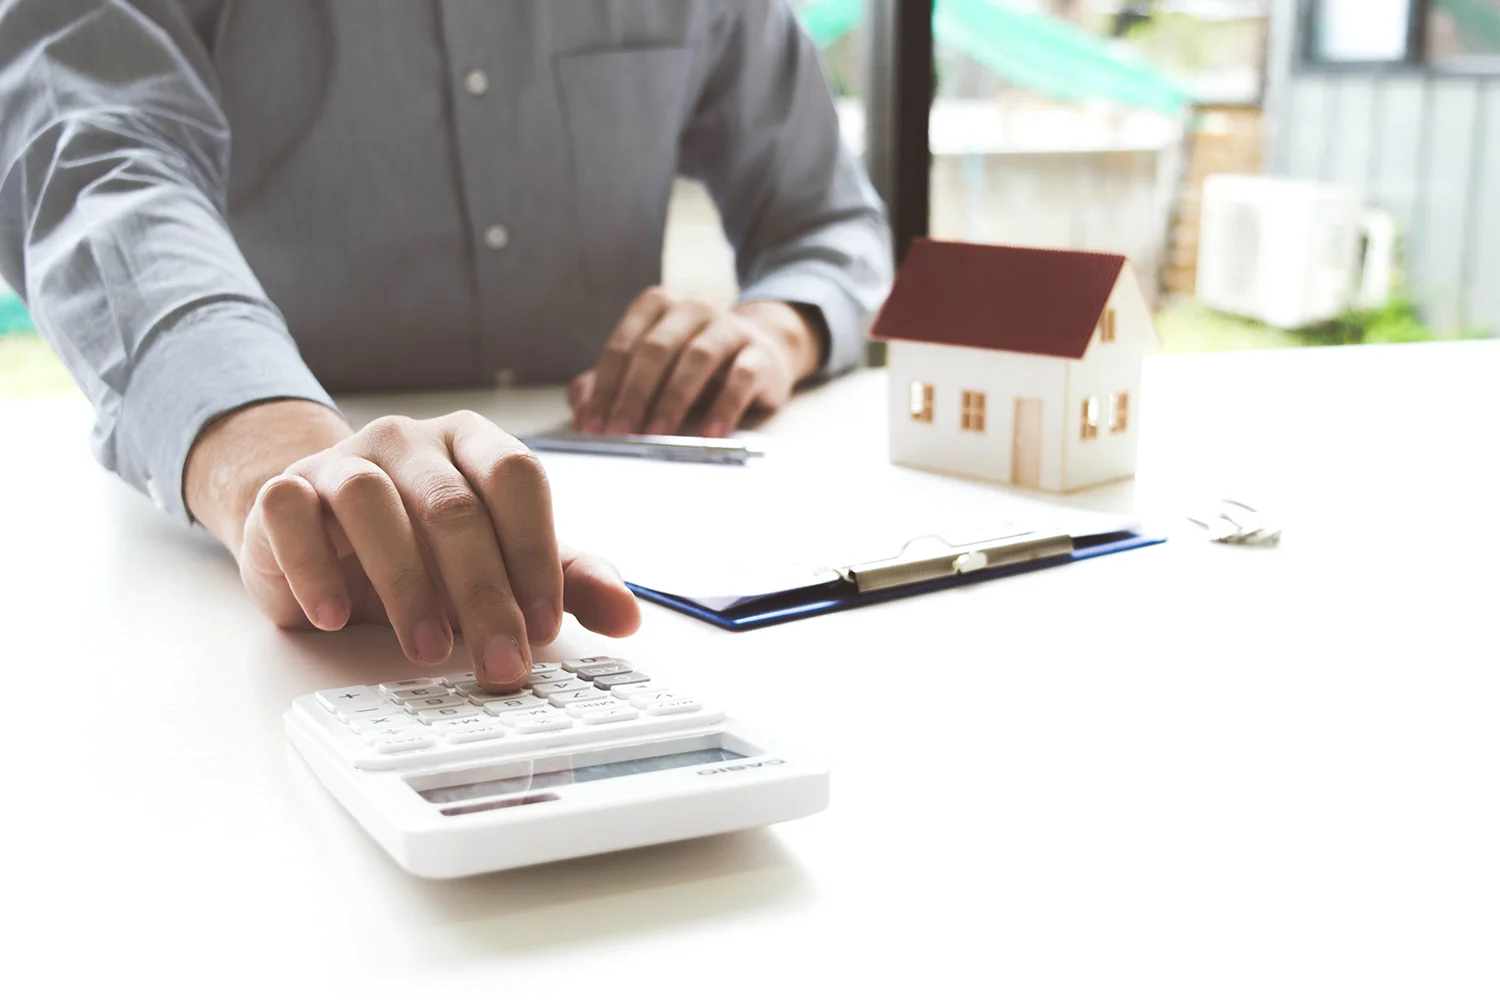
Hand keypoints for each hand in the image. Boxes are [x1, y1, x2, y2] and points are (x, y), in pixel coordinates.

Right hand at [186, 401, 639, 689]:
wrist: (319, 524)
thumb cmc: (423, 543)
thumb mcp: (502, 560)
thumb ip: (566, 582)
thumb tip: (630, 618)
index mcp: (473, 444)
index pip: (517, 478)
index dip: (535, 553)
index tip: (544, 626)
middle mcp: (410, 441)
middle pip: (453, 504)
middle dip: (482, 593)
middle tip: (498, 662)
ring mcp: (343, 460)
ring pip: (372, 502)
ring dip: (405, 584)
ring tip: (426, 649)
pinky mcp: (283, 491)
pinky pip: (292, 515)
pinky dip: (315, 569)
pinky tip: (337, 619)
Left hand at [570, 290, 822, 437]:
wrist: (761, 351)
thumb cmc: (692, 366)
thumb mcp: (648, 370)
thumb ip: (608, 385)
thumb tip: (581, 412)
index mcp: (657, 306)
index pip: (623, 345)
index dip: (605, 387)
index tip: (594, 425)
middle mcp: (693, 308)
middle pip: (656, 349)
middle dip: (633, 394)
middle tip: (620, 432)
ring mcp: (729, 327)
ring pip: (697, 358)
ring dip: (673, 400)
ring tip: (658, 435)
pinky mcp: (760, 353)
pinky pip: (741, 378)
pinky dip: (724, 407)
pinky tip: (710, 434)